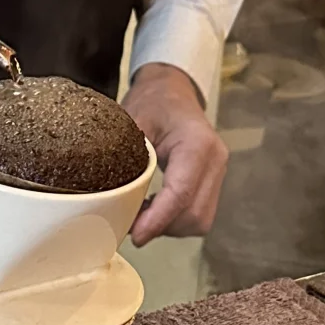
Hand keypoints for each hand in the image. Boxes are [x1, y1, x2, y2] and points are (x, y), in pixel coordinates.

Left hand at [122, 62, 228, 246]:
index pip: (181, 193)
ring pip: (200, 220)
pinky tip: (153, 209)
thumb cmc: (153, 100)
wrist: (172, 89)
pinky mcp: (214, 180)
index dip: (158, 220)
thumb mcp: (133, 119)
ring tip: (141, 216)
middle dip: (163, 227)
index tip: (136, 235)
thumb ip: (125, 156)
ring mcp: (218, 171)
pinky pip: (200, 213)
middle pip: (194, 213)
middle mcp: (215, 159)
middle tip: (130, 227)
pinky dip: (177, 219)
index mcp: (197, 143)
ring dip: (170, 227)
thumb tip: (106, 196)